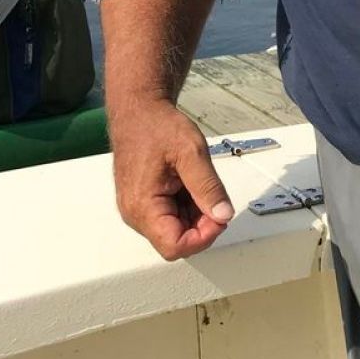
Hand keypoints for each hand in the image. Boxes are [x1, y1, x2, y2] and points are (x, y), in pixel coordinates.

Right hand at [112, 98, 234, 260]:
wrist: (139, 112)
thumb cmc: (157, 127)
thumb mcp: (191, 153)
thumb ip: (208, 187)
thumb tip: (223, 215)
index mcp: (142, 205)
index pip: (174, 246)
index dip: (203, 236)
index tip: (219, 214)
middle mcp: (136, 214)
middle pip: (176, 241)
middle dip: (202, 224)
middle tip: (214, 195)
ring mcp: (138, 210)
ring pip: (175, 230)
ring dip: (196, 214)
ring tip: (198, 182)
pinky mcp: (144, 203)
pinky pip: (170, 217)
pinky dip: (188, 206)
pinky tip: (190, 183)